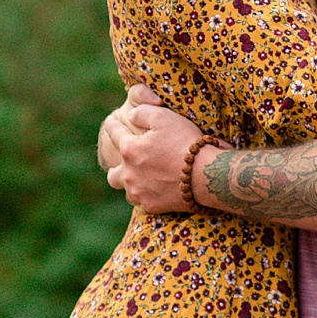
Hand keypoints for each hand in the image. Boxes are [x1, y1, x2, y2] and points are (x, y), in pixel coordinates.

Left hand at [112, 99, 206, 213]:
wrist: (205, 174)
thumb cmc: (184, 142)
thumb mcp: (163, 117)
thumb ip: (141, 112)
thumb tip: (130, 116)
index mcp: (129, 149)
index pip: (113, 133)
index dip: (112, 124)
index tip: (111, 121)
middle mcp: (128, 173)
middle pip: (112, 174)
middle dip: (115, 167)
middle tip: (123, 165)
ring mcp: (139, 191)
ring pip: (127, 190)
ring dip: (132, 184)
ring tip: (142, 179)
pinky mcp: (152, 205)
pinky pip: (144, 201)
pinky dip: (148, 195)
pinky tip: (157, 190)